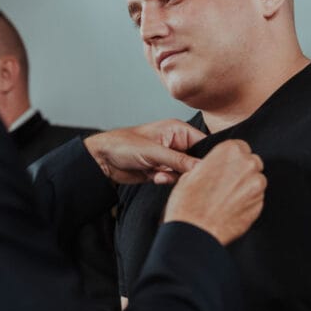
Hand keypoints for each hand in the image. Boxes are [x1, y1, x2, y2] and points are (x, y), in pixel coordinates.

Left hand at [84, 119, 205, 184]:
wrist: (103, 159)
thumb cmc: (124, 145)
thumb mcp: (154, 152)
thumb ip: (180, 160)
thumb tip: (203, 167)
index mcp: (177, 130)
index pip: (204, 143)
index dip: (207, 156)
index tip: (208, 169)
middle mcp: (176, 143)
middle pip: (196, 160)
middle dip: (188, 170)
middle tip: (179, 174)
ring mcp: (168, 158)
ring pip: (185, 172)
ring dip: (174, 177)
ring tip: (160, 175)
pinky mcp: (161, 170)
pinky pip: (173, 179)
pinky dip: (166, 180)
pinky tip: (154, 177)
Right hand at [163, 139, 264, 244]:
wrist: (194, 230)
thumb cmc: (188, 203)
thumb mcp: (190, 174)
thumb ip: (210, 166)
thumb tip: (215, 168)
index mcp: (229, 151)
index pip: (240, 146)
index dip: (232, 157)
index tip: (226, 165)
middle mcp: (247, 165)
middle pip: (252, 162)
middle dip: (242, 170)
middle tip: (225, 182)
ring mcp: (256, 185)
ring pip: (256, 181)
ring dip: (245, 186)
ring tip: (226, 197)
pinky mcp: (259, 204)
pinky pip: (256, 198)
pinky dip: (247, 201)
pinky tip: (230, 208)